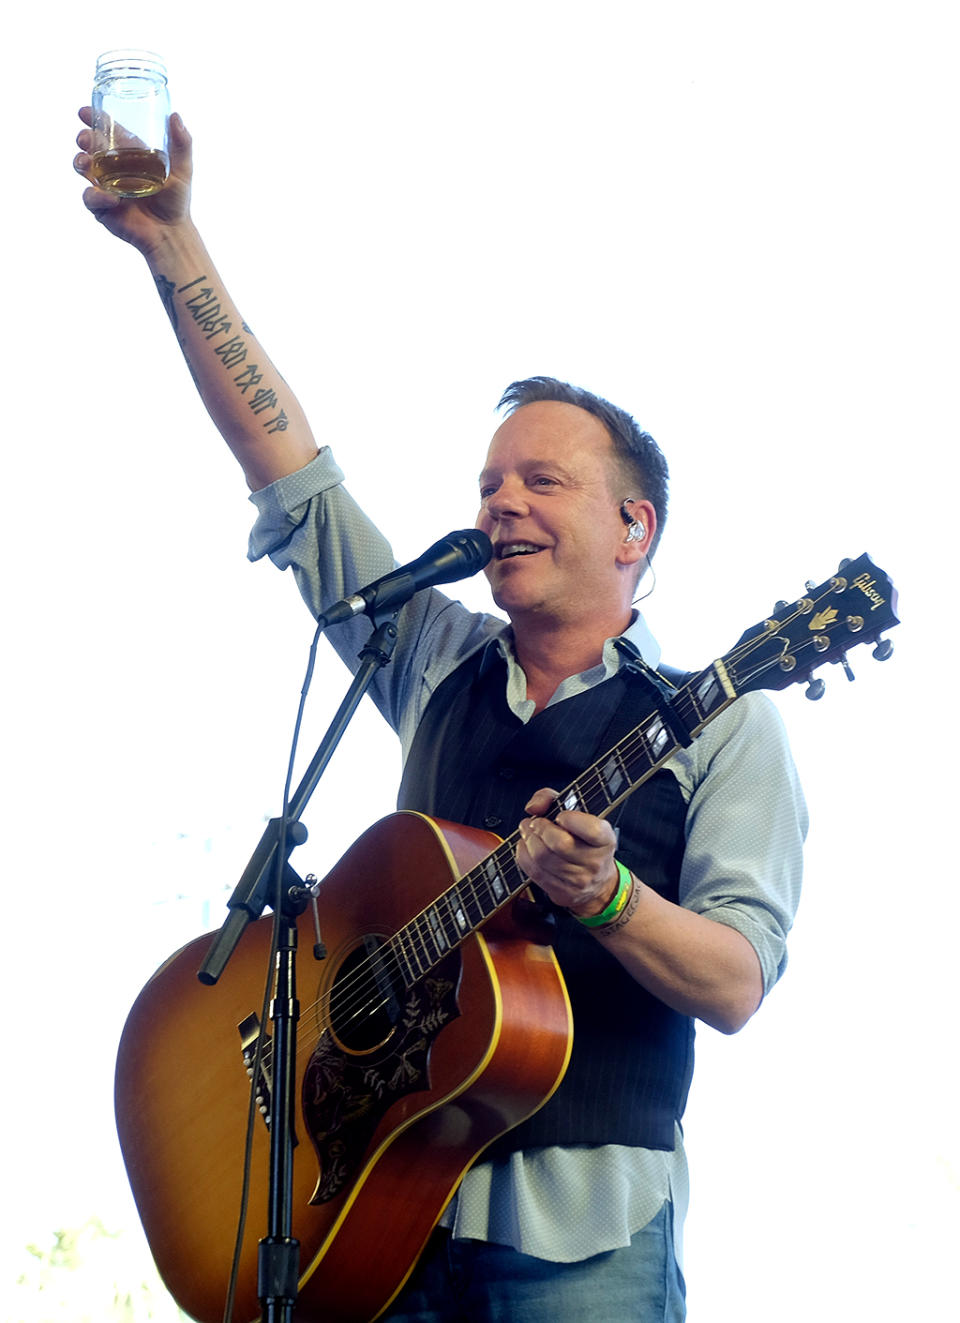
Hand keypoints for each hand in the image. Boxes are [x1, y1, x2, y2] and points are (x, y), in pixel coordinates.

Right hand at [74, 107, 192, 254]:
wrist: (171, 233)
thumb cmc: (177, 202)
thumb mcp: (183, 170)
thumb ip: (182, 144)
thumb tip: (175, 115)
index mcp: (129, 154)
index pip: (107, 132)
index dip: (93, 119)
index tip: (83, 111)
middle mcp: (113, 168)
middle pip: (90, 147)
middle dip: (83, 139)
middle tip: (85, 139)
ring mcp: (105, 186)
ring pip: (83, 168)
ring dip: (80, 162)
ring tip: (86, 163)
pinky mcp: (101, 207)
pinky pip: (90, 198)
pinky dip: (97, 195)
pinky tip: (112, 198)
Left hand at [517, 787, 619, 917]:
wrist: (597, 883)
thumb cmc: (584, 842)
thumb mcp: (579, 814)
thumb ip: (552, 798)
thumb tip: (533, 807)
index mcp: (605, 839)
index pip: (591, 830)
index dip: (570, 819)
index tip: (561, 816)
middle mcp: (594, 862)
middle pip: (559, 844)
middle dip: (540, 828)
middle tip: (535, 822)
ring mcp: (578, 880)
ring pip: (542, 858)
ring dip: (528, 840)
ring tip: (528, 832)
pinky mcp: (562, 892)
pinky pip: (534, 872)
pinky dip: (524, 855)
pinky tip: (527, 847)